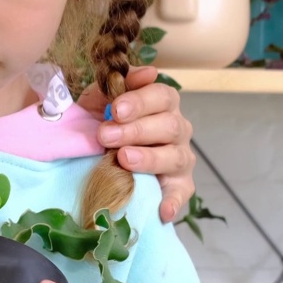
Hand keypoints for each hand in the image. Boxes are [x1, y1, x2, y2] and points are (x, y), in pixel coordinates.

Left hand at [77, 66, 195, 223]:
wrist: (100, 160)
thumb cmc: (104, 125)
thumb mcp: (100, 102)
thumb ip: (112, 85)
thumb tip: (140, 72)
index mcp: (162, 104)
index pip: (162, 95)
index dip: (140, 100)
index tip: (116, 109)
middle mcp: (177, 129)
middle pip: (170, 125)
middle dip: (137, 130)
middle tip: (106, 136)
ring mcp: (180, 158)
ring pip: (176, 156)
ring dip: (150, 158)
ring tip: (124, 159)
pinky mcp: (180, 186)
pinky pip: (182, 193)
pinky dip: (174, 201)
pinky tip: (162, 210)